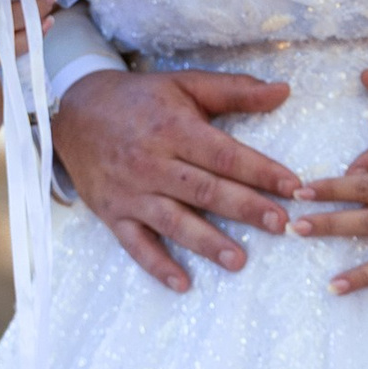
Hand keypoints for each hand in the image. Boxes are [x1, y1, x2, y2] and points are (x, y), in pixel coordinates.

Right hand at [54, 65, 300, 291]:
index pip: (223, 154)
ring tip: (238, 260)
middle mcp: (152, 163)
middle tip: (280, 226)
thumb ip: (234, 90)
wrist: (74, 112)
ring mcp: (131, 192)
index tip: (293, 187)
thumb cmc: (139, 100)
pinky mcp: (112, 214)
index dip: (260, 171)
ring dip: (207, 243)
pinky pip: (135, 244)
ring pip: (173, 221)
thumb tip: (283, 90)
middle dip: (245, 209)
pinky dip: (157, 265)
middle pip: (204, 190)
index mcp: (173, 128)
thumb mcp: (185, 84)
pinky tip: (182, 283)